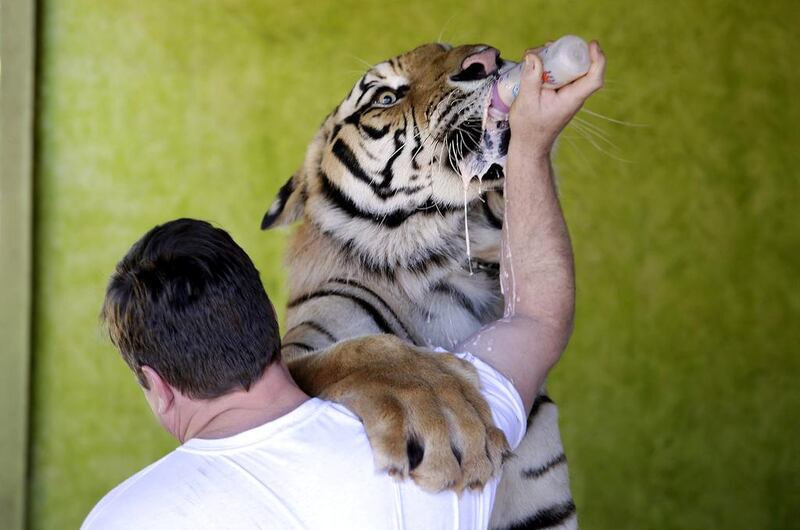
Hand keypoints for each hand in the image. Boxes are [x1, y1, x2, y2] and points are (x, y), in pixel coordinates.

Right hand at [288, 334, 510, 492]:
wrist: (337, 362)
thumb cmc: (385, 375)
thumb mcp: (425, 365)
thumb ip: (453, 377)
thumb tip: (487, 401)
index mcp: (448, 376)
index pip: (483, 415)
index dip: (490, 448)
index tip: (488, 474)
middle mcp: (431, 381)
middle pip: (468, 429)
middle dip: (471, 465)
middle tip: (460, 488)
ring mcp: (402, 388)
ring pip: (437, 436)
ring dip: (437, 469)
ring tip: (427, 485)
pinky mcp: (373, 398)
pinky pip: (392, 438)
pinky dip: (396, 462)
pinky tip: (395, 474)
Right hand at [509, 40, 605, 155]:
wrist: (529, 144)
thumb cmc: (529, 127)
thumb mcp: (526, 102)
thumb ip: (530, 78)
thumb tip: (533, 55)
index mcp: (572, 99)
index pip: (594, 78)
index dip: (598, 59)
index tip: (592, 44)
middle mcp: (573, 95)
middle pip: (581, 67)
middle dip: (568, 51)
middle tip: (548, 45)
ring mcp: (566, 95)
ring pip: (569, 69)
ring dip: (555, 57)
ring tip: (533, 54)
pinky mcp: (559, 94)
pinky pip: (560, 75)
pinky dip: (550, 66)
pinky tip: (535, 63)